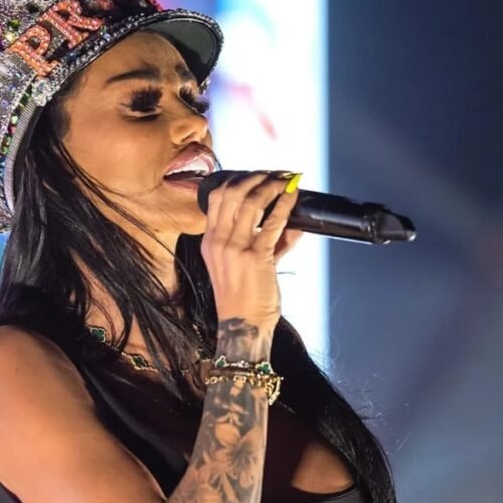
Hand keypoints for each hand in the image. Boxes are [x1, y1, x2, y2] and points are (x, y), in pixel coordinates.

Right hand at [200, 171, 302, 347]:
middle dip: (255, 178)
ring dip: (271, 187)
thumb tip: (290, 222)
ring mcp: (235, 248)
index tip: (257, 176)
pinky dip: (285, 205)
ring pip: (251, 202)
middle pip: (232, 193)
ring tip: (286, 181)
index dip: (238, 180)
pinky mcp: (256, 257)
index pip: (217, 198)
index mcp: (210, 241)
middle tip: (274, 175)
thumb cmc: (243, 299)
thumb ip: (266, 242)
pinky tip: (293, 198)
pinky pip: (273, 222)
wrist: (243, 327)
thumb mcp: (241, 266)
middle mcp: (218, 241)